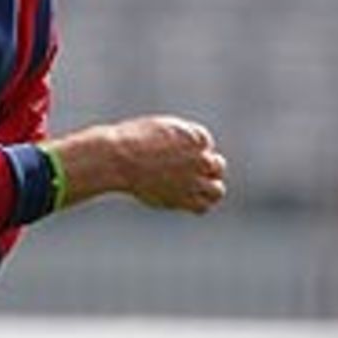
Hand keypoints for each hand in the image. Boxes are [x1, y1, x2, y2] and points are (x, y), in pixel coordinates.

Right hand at [53, 115, 226, 213]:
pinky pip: (203, 207)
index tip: (174, 158)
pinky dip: (198, 206)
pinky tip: (184, 202)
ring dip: (208, 190)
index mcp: (196, 137)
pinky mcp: (184, 198)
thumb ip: (176, 140)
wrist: (119, 158)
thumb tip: (178, 150)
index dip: (193, 154)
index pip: (206, 147)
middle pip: (218, 167)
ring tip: (190, 192)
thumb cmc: (130, 141)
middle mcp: (201, 158)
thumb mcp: (159, 130)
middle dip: (206, 171)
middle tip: (185, 176)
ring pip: (217, 190)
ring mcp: (194, 179)